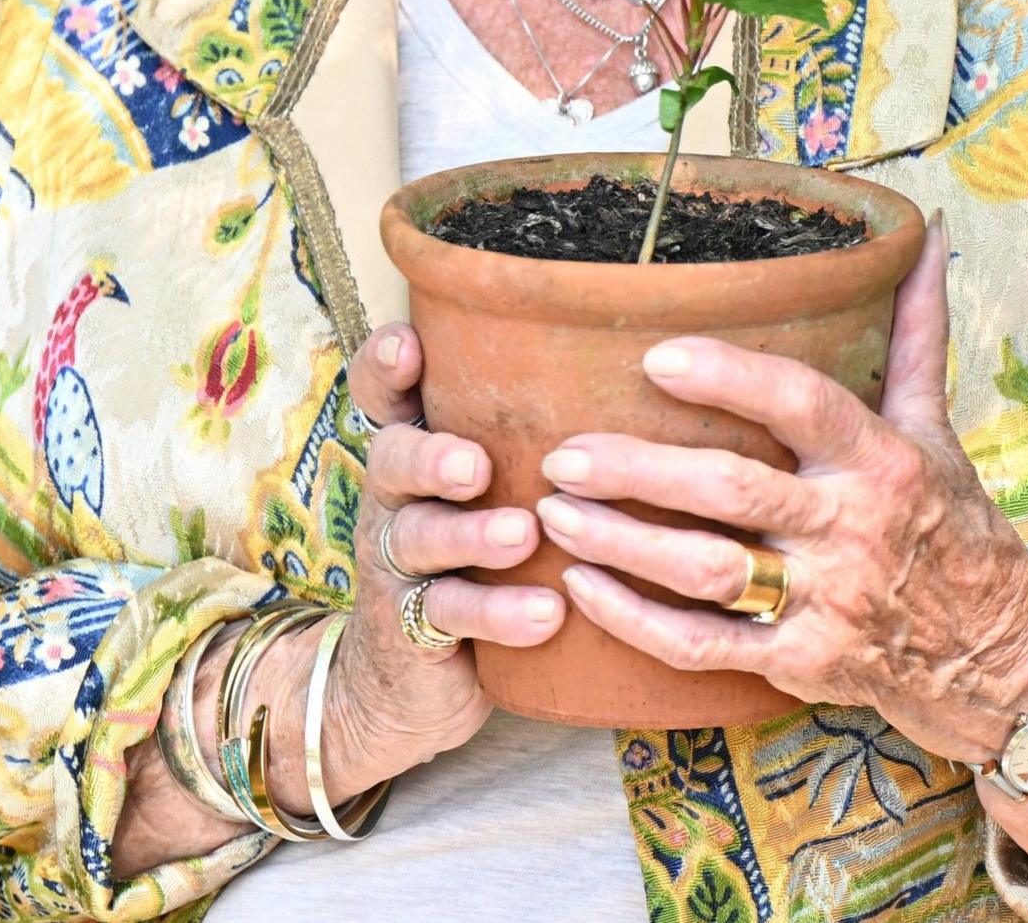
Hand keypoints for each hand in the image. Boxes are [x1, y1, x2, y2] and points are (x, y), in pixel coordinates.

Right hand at [307, 322, 567, 797]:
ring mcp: (397, 564)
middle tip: (475, 463)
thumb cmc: (478, 559)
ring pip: (420, 537)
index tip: (411, 343)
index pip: (383, 396)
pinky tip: (544, 614)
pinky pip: (447, 614)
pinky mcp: (411, 629)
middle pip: (393, 458)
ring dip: (471, 535)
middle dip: (432, 455)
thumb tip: (644, 368)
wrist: (409, 685)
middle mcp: (396, 498)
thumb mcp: (487, 493)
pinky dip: (496, 613)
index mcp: (416, 453)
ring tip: (523, 536)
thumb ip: (527, 441)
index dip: (385, 366)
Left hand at [533, 222, 1027, 763]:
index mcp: (882, 460)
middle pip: (732, 491)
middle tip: (564, 451)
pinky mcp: (799, 663)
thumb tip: (921, 237)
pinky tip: (581, 589)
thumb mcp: (939, 428)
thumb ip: (914, 333)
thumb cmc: (955, 526)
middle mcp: (851, 528)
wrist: (997, 656)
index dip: (728, 378)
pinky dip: (637, 621)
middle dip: (639, 471)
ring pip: (707, 571)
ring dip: (622, 544)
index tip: (655, 358)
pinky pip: (704, 646)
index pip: (801, 403)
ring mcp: (824, 602)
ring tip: (555, 512)